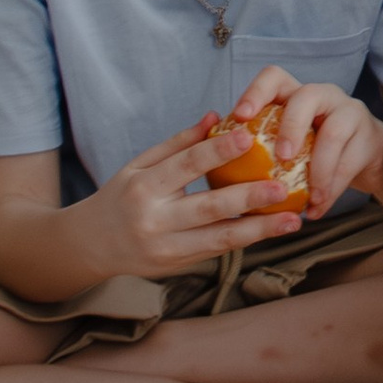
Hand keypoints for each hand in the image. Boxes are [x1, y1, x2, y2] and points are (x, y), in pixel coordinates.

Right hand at [81, 116, 308, 278]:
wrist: (90, 245)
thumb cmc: (119, 197)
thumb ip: (178, 143)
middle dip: (249, 198)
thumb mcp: (138, 165)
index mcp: (143, 187)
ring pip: (219, 238)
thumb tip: (216, 117)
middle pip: (208, 207)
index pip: (186, 166)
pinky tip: (271, 230)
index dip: (217, 151)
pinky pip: (217, 250)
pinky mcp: (177, 266)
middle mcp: (154, 220)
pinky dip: (246, 240)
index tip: (249, 136)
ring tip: (292, 220)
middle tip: (283, 186)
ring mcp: (166, 248)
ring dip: (260, 230)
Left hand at [222, 68, 382, 214]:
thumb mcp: (289, 142)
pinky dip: (331, 191)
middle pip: (307, 96)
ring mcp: (349, 112)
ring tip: (308, 198)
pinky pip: (349, 163)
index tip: (240, 117)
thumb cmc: (315, 150)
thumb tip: (215, 168)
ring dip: (318, 169)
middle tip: (282, 157)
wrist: (368, 157)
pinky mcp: (369, 136)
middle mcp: (324, 95)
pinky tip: (317, 209)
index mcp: (295, 94)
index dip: (256, 92)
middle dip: (292, 127)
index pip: (274, 77)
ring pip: (334, 132)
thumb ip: (261, 146)